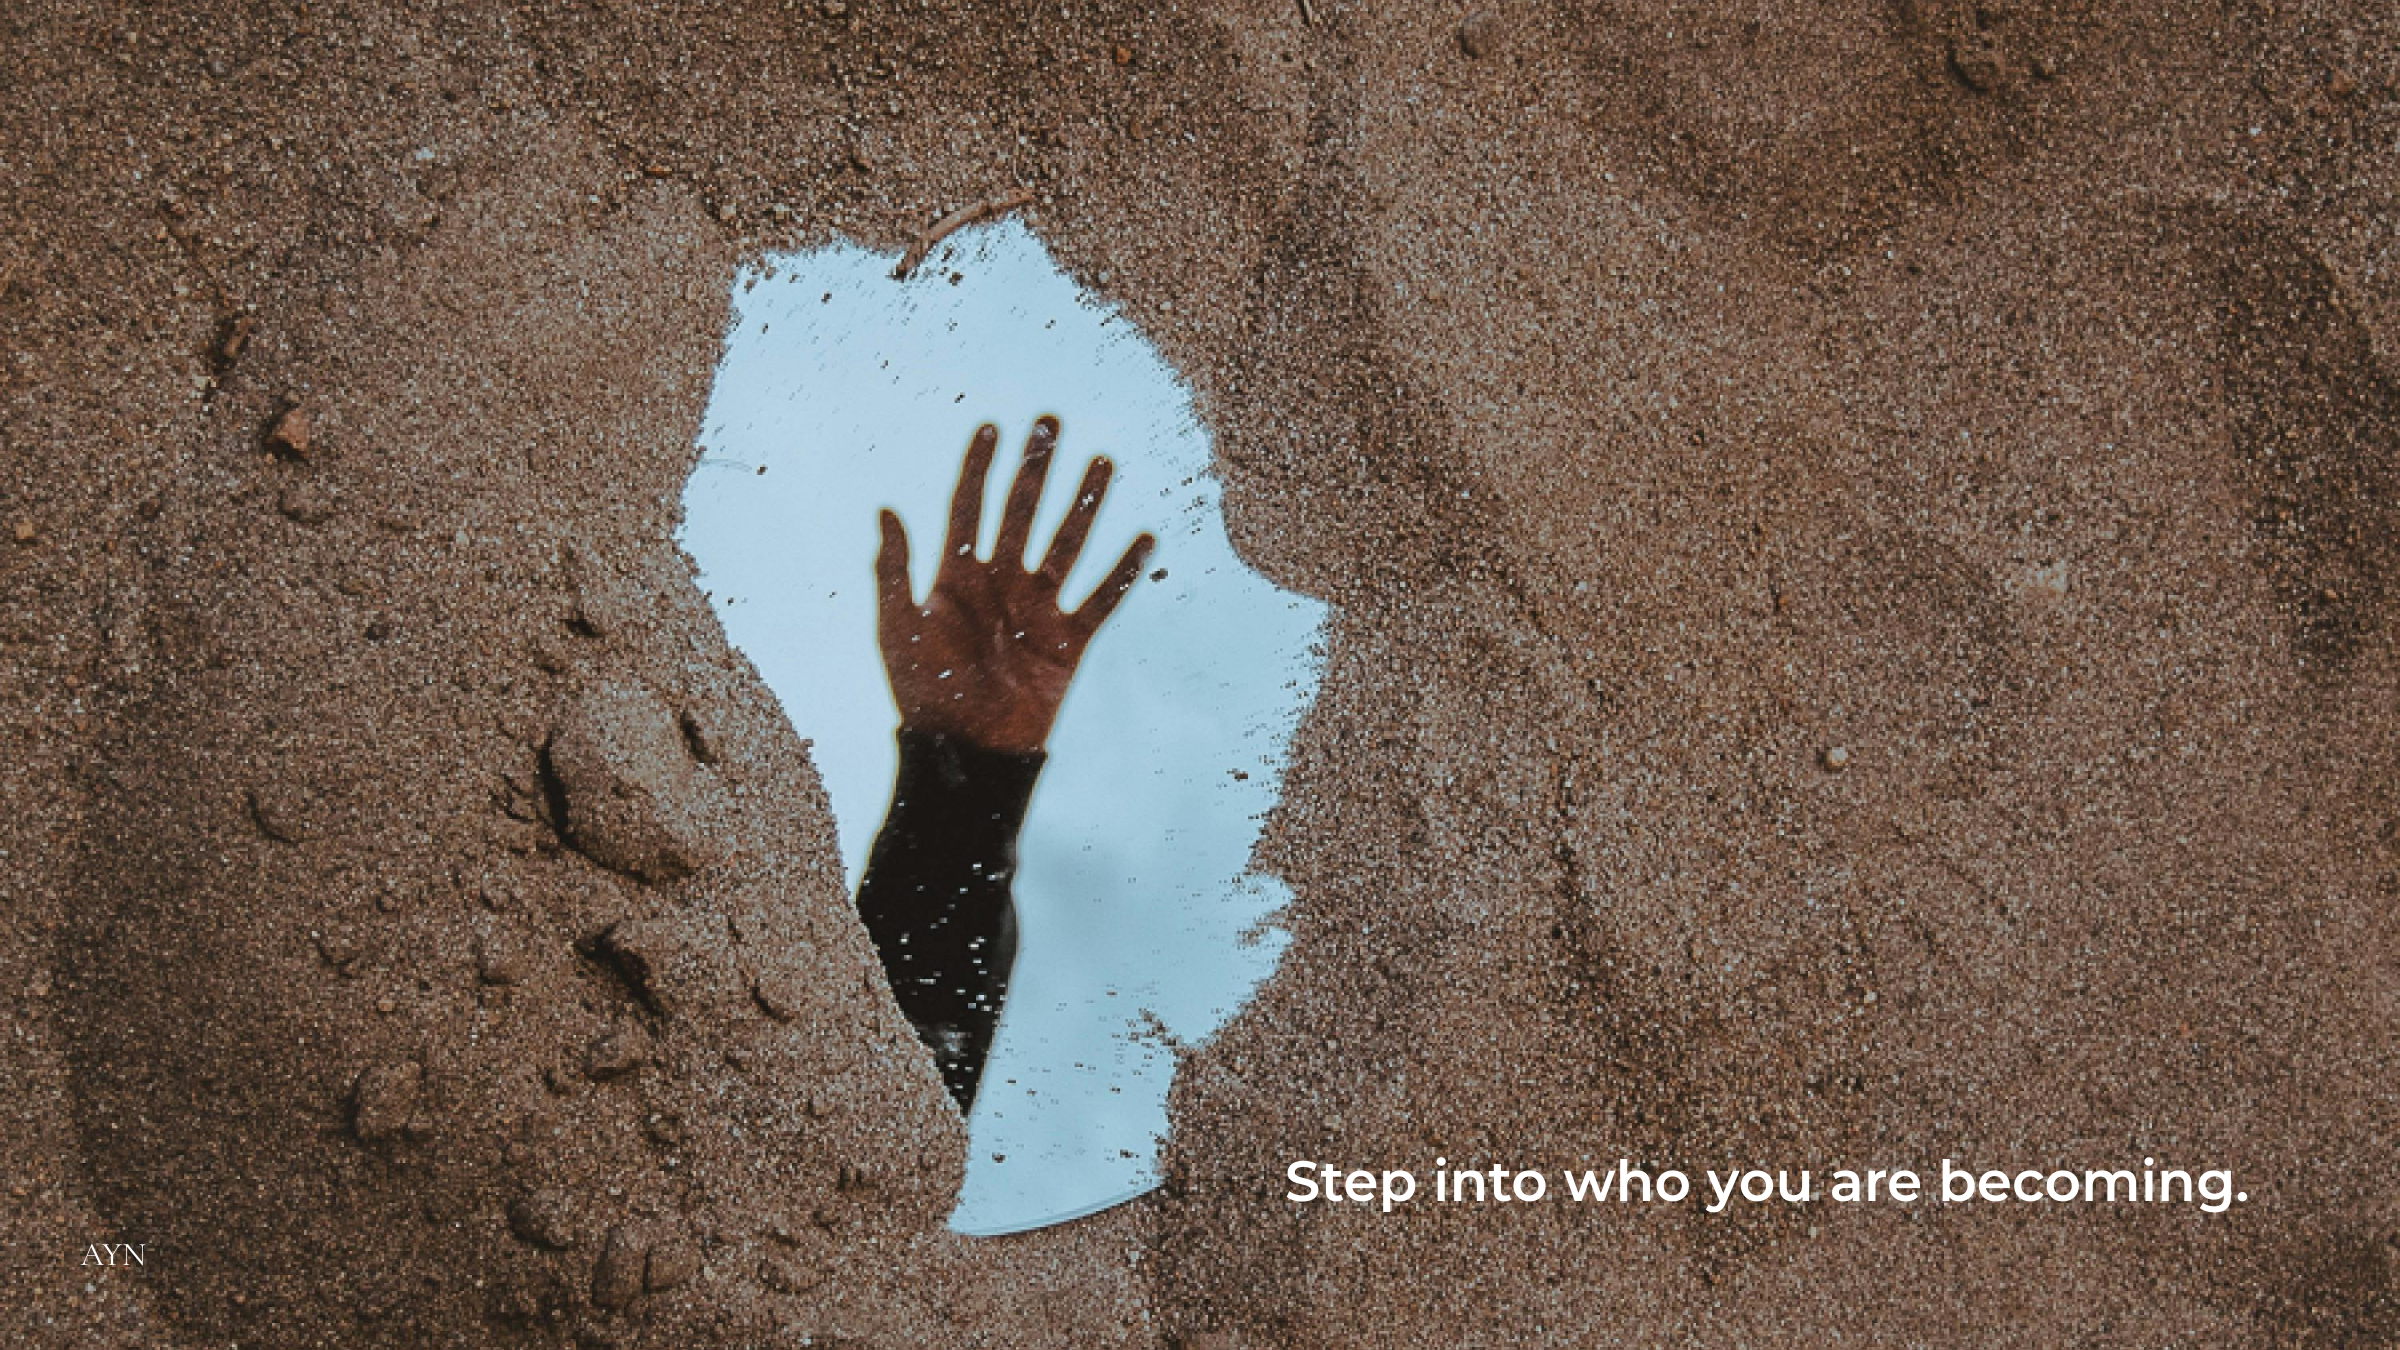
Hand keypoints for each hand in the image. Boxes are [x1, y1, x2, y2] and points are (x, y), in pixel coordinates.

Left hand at [875, 417, 1155, 753]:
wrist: (967, 751)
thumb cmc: (924, 692)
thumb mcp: (897, 628)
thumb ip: (894, 569)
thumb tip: (885, 508)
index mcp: (957, 577)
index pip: (969, 508)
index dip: (979, 467)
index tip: (992, 426)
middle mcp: (1001, 584)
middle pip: (1023, 513)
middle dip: (1038, 467)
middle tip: (1052, 422)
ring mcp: (1037, 610)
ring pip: (1066, 544)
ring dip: (1084, 504)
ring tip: (1103, 461)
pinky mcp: (1069, 642)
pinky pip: (1102, 598)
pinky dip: (1124, 571)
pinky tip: (1144, 537)